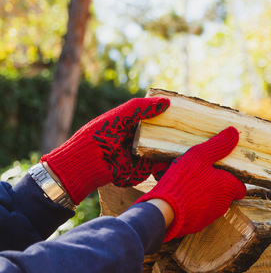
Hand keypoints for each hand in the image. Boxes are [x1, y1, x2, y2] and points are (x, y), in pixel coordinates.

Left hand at [41, 97, 170, 203]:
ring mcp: (138, 156)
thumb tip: (166, 101)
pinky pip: (154, 168)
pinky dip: (158, 166)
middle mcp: (136, 139)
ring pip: (160, 153)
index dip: (165, 116)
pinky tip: (160, 161)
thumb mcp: (121, 116)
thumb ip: (141, 107)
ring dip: (167, 151)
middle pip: (160, 136)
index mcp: (129, 124)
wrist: (84, 163)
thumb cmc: (98, 135)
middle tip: (184, 131)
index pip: (153, 118)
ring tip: (171, 148)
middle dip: (172, 135)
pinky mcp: (139, 171)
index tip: (179, 113)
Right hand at [136, 126, 246, 241]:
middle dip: (215, 185)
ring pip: (210, 203)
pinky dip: (191, 205)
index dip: (234, 179)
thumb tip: (233, 132)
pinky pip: (197, 212)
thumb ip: (218, 146)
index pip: (240, 187)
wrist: (165, 212)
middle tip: (200, 174)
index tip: (223, 172)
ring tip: (185, 183)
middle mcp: (222, 204)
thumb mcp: (199, 156)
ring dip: (202, 194)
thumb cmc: (184, 182)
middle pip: (224, 194)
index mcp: (227, 188)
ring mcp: (210, 216)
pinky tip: (178, 196)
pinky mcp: (196, 225)